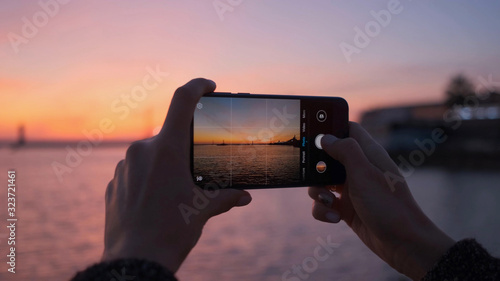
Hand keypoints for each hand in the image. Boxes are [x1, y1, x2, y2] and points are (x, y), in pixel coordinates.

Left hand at [102, 78, 251, 271]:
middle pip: (169, 135)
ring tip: (175, 193)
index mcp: (167, 149)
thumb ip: (226, 196)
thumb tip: (245, 196)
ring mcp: (124, 166)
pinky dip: (149, 180)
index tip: (209, 86)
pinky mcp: (114, 183)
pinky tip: (157, 203)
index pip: (182, 100)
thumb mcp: (203, 209)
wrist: (135, 259)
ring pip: (151, 155)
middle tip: (195, 170)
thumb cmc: (172, 231)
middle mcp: (142, 150)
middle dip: (184, 148)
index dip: (198, 86)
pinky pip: (135, 172)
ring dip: (165, 166)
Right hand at [308, 122, 454, 279]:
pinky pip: (324, 204)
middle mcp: (358, 169)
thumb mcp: (364, 174)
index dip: (330, 127)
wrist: (403, 244)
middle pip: (327, 157)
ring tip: (329, 201)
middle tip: (314, 174)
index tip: (312, 132)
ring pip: (321, 182)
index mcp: (367, 154)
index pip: (348, 129)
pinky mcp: (346, 208)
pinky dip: (323, 210)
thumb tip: (325, 137)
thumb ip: (345, 151)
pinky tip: (335, 217)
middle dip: (315, 167)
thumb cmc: (389, 206)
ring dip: (317, 192)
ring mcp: (351, 189)